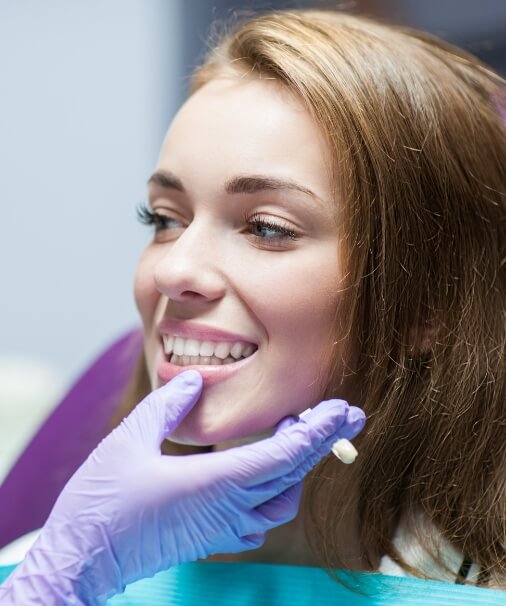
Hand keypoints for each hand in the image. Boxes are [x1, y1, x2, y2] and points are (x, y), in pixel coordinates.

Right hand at [0, 370, 364, 604]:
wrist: (81, 558)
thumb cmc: (101, 502)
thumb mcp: (130, 439)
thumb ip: (167, 404)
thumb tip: (194, 379)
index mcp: (214, 483)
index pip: (283, 456)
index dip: (316, 431)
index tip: (340, 410)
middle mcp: (227, 509)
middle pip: (291, 474)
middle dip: (322, 442)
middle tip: (345, 414)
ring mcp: (222, 529)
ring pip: (282, 500)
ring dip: (299, 467)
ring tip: (298, 434)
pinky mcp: (212, 538)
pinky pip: (261, 517)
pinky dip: (276, 490)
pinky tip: (267, 473)